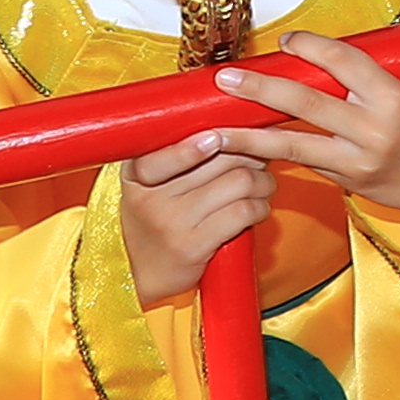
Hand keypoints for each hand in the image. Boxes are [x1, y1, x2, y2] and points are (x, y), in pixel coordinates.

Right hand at [117, 134, 275, 305]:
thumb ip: (181, 156)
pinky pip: (244, 211)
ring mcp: (171, 221)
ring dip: (263, 182)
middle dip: (252, 155)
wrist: (139, 275)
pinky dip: (261, 207)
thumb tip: (240, 125)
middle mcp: (150, 195)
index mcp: (136, 173)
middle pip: (222, 156)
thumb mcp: (152, 185)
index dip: (210, 136)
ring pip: (240, 181)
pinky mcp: (193, 245)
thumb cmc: (158, 219)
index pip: (175, 145)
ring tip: (262, 186)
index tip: (227, 135)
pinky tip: (258, 210)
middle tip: (261, 161)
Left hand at [176, 29, 399, 217]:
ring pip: (292, 143)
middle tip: (225, 78)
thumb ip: (363, 80)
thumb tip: (313, 57)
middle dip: (260, 88)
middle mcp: (375, 127)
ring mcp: (359, 158)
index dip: (309, 46)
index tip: (285, 40)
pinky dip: (269, 156)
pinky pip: (302, 163)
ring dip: (247, 136)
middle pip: (306, 101)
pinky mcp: (347, 181)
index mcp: (393, 95)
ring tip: (214, 131)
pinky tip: (241, 152)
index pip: (343, 60)